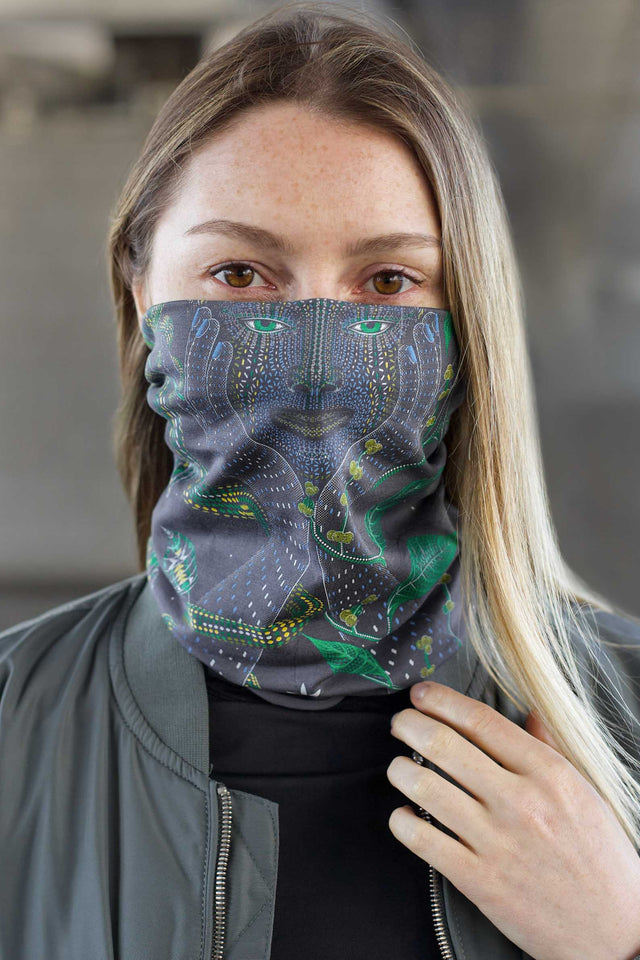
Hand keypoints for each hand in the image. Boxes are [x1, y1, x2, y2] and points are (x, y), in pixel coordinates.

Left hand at [386, 680, 639, 959]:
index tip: (421, 693)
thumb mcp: (584, 792)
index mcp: (549, 773)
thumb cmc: (601, 859)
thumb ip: (550, 748)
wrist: (616, 933)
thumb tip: (528, 712)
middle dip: (410, 724)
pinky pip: (422, 840)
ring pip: (426, 787)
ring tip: (399, 767)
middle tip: (400, 722)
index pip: (481, 720)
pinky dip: (402, 821)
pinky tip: (404, 814)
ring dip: (400, 770)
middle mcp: (521, 802)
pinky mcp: (480, 881)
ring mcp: (497, 842)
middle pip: (445, 745)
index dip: (441, 700)